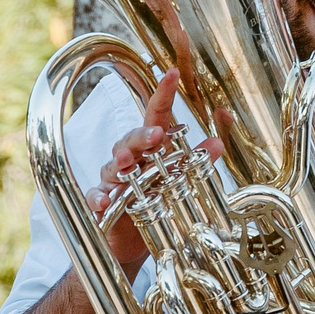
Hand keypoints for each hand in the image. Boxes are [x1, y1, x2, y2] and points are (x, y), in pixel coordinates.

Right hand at [85, 71, 221, 273]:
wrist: (135, 239)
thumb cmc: (157, 199)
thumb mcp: (180, 179)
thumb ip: (197, 160)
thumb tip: (217, 142)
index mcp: (151, 149)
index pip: (157, 117)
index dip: (163, 95)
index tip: (172, 74)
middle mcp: (130, 159)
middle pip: (131, 139)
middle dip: (142, 136)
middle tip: (156, 135)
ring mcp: (113, 180)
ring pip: (111, 165)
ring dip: (119, 162)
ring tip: (126, 163)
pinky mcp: (102, 202)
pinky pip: (96, 196)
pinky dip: (98, 197)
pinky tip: (103, 201)